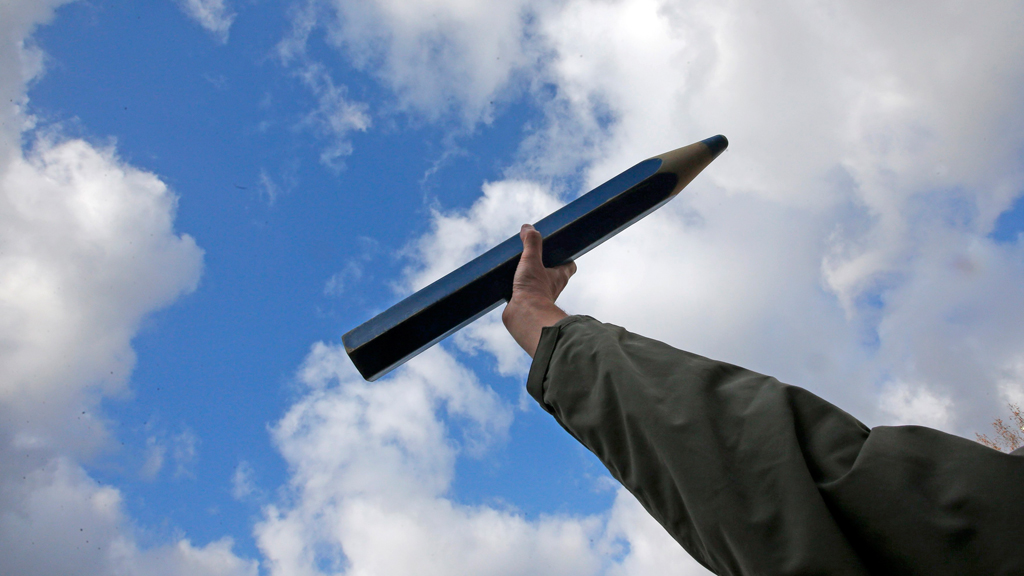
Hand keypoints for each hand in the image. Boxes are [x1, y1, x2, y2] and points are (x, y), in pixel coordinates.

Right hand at [502, 224, 576, 356]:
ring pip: (538, 283)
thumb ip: (531, 242)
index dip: (566, 258)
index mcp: (560, 276)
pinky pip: (524, 293)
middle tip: (533, 255)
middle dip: (545, 266)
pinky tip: (508, 281)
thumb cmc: (534, 289)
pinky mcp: (527, 303)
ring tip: (518, 266)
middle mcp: (553, 287)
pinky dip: (518, 287)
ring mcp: (540, 296)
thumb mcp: (531, 260)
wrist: (523, 316)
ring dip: (531, 277)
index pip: (570, 265)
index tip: (558, 249)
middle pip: (553, 274)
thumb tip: (527, 227)